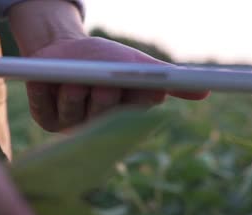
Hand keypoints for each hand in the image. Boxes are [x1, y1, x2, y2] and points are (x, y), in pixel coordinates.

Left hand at [25, 37, 209, 130]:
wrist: (64, 52)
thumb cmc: (103, 60)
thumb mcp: (136, 65)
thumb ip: (166, 79)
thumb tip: (207, 92)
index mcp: (126, 115)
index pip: (137, 109)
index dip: (134, 93)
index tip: (132, 82)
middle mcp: (100, 125)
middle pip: (105, 108)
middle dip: (103, 86)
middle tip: (99, 76)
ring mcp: (72, 126)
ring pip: (75, 105)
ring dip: (74, 84)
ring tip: (72, 76)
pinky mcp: (46, 121)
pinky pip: (45, 105)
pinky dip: (46, 87)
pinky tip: (50, 81)